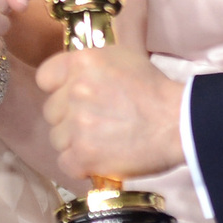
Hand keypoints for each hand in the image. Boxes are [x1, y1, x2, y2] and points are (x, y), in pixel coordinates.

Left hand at [36, 46, 185, 184]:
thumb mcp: (122, 58)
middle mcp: (74, 91)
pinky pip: (65, 162)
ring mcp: (76, 124)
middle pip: (51, 111)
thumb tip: (74, 73)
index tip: (71, 98)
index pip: (45, 77)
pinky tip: (99, 159)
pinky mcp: (82, 154)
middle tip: (96, 122)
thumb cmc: (155, 89)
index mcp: (82, 62)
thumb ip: (91, 64)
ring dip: (74, 142)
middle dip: (68, 118)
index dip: (57, 89)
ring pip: (56, 138)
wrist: (177, 122)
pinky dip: (80, 165)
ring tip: (101, 141)